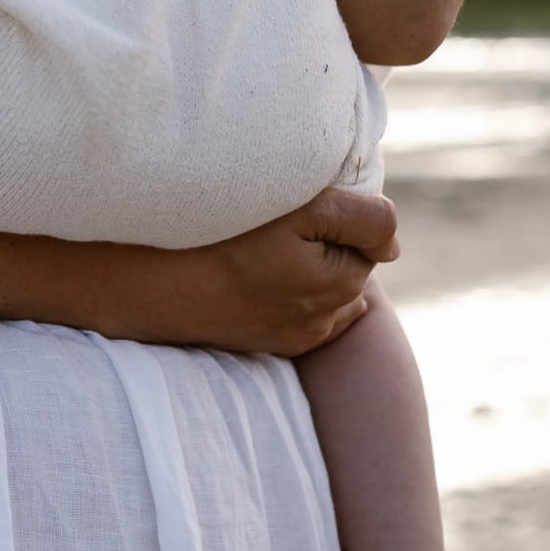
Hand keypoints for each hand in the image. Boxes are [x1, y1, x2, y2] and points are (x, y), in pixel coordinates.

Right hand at [137, 188, 398, 355]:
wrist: (155, 283)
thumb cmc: (228, 233)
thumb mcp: (307, 206)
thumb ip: (367, 219)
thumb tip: (394, 247)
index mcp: (343, 282)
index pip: (369, 237)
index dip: (338, 214)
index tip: (299, 205)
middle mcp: (326, 319)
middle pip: (346, 267)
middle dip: (327, 245)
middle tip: (278, 225)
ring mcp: (295, 337)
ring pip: (324, 293)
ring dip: (309, 271)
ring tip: (265, 252)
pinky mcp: (266, 345)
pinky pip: (297, 315)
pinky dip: (286, 295)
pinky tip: (255, 278)